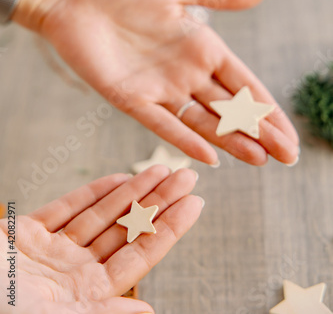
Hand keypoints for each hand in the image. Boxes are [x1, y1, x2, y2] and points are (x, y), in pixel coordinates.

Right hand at [0, 166, 201, 313]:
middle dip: (158, 202)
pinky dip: (93, 193)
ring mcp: (53, 253)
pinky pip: (67, 209)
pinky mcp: (29, 237)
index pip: (139, 255)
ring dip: (132, 191)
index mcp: (86, 300)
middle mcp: (74, 275)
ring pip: (102, 215)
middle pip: (126, 231)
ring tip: (161, 170)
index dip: (169, 228)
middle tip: (187, 176)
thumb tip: (148, 313)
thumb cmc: (5, 308)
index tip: (195, 204)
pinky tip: (118, 178)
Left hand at [15, 0, 298, 165]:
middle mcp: (186, 72)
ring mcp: (160, 88)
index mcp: (202, 47)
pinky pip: (162, 123)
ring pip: (203, 121)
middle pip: (230, 109)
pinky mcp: (131, 98)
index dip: (268, 110)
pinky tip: (209, 157)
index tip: (289, 134)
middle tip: (287, 157)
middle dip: (259, 132)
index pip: (245, 85)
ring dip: (231, 140)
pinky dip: (185, 140)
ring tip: (260, 160)